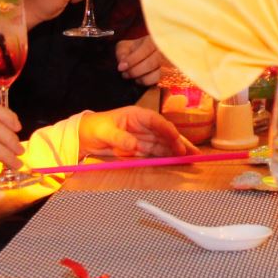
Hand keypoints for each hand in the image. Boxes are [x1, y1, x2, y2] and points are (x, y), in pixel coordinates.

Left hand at [79, 106, 199, 157]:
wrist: (84, 136)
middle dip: (180, 143)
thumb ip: (119, 138)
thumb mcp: (105, 131)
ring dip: (176, 151)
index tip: (177, 139)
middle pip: (165, 134)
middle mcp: (144, 126)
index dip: (168, 130)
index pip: (157, 122)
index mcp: (137, 115)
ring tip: (190, 159)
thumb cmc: (94, 127)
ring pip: (164, 145)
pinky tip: (176, 161)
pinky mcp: (140, 149)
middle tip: (193, 153)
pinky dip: (166, 157)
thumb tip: (133, 145)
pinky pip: (156, 153)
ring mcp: (143, 138)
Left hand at [116, 35, 166, 84]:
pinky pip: (160, 82)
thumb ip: (122, 51)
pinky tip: (143, 79)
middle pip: (151, 63)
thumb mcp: (129, 46)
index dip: (132, 59)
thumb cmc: (142, 49)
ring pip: (157, 75)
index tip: (121, 67)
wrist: (156, 52)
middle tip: (125, 74)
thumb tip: (122, 61)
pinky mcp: (171, 75)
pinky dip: (148, 82)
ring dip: (142, 79)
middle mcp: (166, 50)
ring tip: (134, 77)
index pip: (146, 48)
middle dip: (134, 71)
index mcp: (155, 40)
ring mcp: (171, 64)